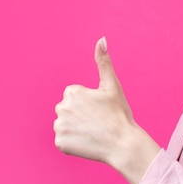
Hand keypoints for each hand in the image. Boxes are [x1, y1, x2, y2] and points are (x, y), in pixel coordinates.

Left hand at [53, 37, 160, 183]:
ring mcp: (59, 126)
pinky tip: (87, 142)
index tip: (100, 110)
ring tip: (93, 132)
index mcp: (72, 92)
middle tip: (98, 122)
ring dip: (76, 129)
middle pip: (68, 110)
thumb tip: (101, 39)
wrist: (123, 144)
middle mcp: (61, 107)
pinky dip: (73, 143)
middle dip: (80, 115)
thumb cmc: (119, 113)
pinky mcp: (60, 143)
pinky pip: (64, 141)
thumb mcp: (112, 85)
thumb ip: (104, 62)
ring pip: (65, 125)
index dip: (89, 104)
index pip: (75, 97)